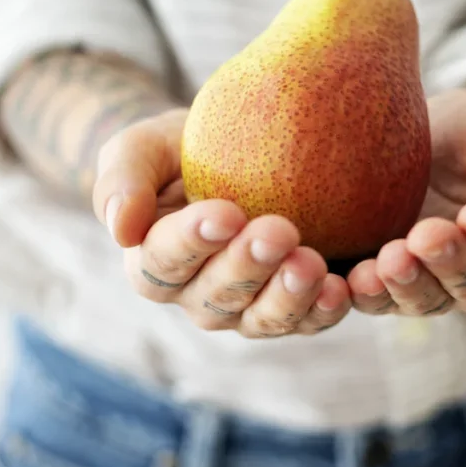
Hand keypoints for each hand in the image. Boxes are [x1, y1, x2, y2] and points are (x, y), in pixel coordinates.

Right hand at [92, 108, 352, 337]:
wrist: (231, 150)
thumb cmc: (178, 149)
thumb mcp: (141, 147)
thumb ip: (123, 179)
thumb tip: (121, 229)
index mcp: (154, 263)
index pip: (165, 260)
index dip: (193, 240)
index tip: (224, 212)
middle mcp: (199, 296)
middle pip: (218, 295)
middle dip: (249, 266)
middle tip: (279, 232)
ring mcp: (248, 308)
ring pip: (263, 318)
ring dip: (289, 296)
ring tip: (311, 266)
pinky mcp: (294, 305)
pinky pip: (309, 319)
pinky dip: (325, 310)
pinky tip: (343, 288)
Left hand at [347, 79, 465, 315]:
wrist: (425, 129)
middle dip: (451, 262)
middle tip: (425, 236)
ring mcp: (436, 279)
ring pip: (432, 300)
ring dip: (409, 285)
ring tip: (388, 261)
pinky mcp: (392, 279)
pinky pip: (383, 299)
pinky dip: (369, 295)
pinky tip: (352, 279)